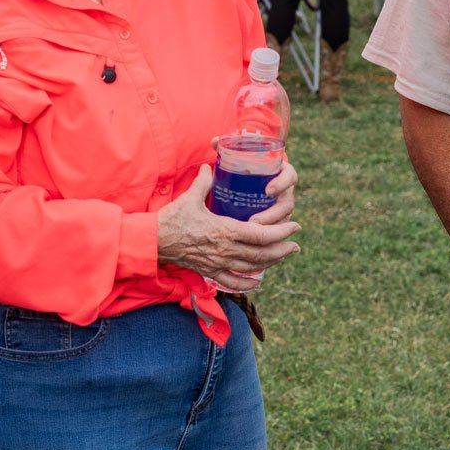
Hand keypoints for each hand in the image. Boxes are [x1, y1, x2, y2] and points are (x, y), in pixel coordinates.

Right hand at [157, 164, 299, 291]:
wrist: (153, 242)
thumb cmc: (172, 219)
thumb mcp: (190, 197)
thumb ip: (203, 182)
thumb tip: (210, 166)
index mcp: (225, 231)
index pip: (261, 234)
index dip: (281, 232)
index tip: (294, 226)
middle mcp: (225, 250)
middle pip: (262, 254)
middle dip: (282, 249)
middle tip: (296, 243)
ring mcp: (218, 263)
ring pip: (252, 268)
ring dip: (271, 263)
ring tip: (283, 256)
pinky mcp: (209, 271)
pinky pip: (233, 281)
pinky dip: (248, 282)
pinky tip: (257, 280)